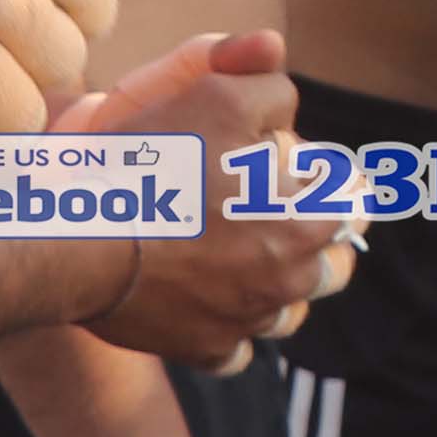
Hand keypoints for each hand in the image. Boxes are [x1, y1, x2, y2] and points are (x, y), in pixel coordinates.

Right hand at [71, 33, 337, 364]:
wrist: (81, 238)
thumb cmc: (152, 163)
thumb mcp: (216, 94)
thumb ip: (267, 85)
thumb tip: (284, 91)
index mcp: (308, 218)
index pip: (355, 198)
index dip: (330, 177)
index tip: (303, 171)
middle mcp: (290, 278)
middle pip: (334, 266)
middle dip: (319, 241)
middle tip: (279, 218)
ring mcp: (248, 320)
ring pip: (289, 314)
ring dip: (278, 291)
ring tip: (245, 265)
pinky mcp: (205, 350)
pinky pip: (235, 351)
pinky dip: (228, 333)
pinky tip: (206, 307)